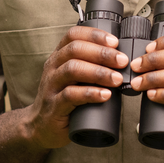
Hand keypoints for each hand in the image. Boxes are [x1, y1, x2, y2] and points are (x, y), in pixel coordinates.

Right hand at [23, 25, 128, 149]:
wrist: (41, 127)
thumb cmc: (64, 100)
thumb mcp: (74, 78)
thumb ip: (90, 67)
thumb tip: (122, 60)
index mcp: (59, 56)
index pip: (73, 35)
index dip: (95, 35)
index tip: (115, 42)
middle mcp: (53, 67)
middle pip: (75, 49)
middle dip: (102, 53)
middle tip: (122, 61)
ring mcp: (51, 86)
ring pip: (72, 69)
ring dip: (98, 72)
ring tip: (117, 79)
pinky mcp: (54, 106)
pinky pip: (70, 95)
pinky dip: (90, 93)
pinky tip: (105, 95)